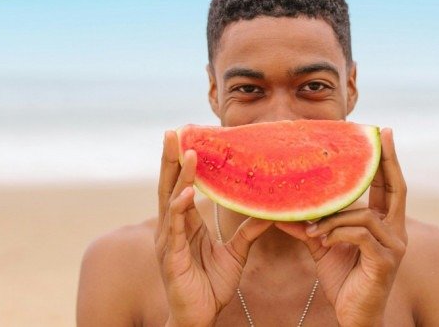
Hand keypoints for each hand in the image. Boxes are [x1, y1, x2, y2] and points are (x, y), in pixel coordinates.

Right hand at [155, 131, 271, 326]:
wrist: (200, 317)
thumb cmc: (211, 285)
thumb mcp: (236, 253)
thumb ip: (249, 231)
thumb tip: (271, 212)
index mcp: (185, 223)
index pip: (182, 185)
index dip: (183, 161)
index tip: (186, 135)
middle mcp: (173, 227)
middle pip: (170, 185)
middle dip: (172, 157)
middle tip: (174, 130)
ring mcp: (168, 240)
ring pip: (172, 200)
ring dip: (179, 175)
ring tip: (187, 152)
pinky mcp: (170, 256)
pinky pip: (175, 228)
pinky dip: (179, 209)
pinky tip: (185, 194)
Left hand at [277, 128, 407, 325]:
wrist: (353, 316)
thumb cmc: (344, 280)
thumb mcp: (325, 247)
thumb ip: (312, 226)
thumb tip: (283, 211)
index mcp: (386, 225)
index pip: (390, 186)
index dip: (387, 160)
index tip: (383, 133)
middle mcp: (397, 232)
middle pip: (397, 188)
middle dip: (388, 160)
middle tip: (380, 134)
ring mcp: (394, 246)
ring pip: (365, 215)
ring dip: (335, 219)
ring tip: (315, 231)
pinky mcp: (385, 261)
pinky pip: (360, 234)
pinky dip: (338, 234)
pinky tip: (323, 241)